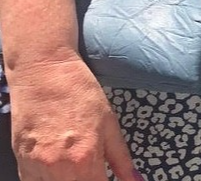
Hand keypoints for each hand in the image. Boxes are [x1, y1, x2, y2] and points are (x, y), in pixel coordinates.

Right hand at [7, 54, 136, 180]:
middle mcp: (59, 169)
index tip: (106, 178)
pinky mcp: (22, 166)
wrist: (44, 73)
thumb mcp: (109, 122)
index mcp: (86, 158)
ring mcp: (37, 170)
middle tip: (91, 169)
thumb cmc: (79, 92)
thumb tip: (136, 180)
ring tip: (75, 163)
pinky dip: (49, 180)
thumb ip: (122, 158)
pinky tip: (57, 166)